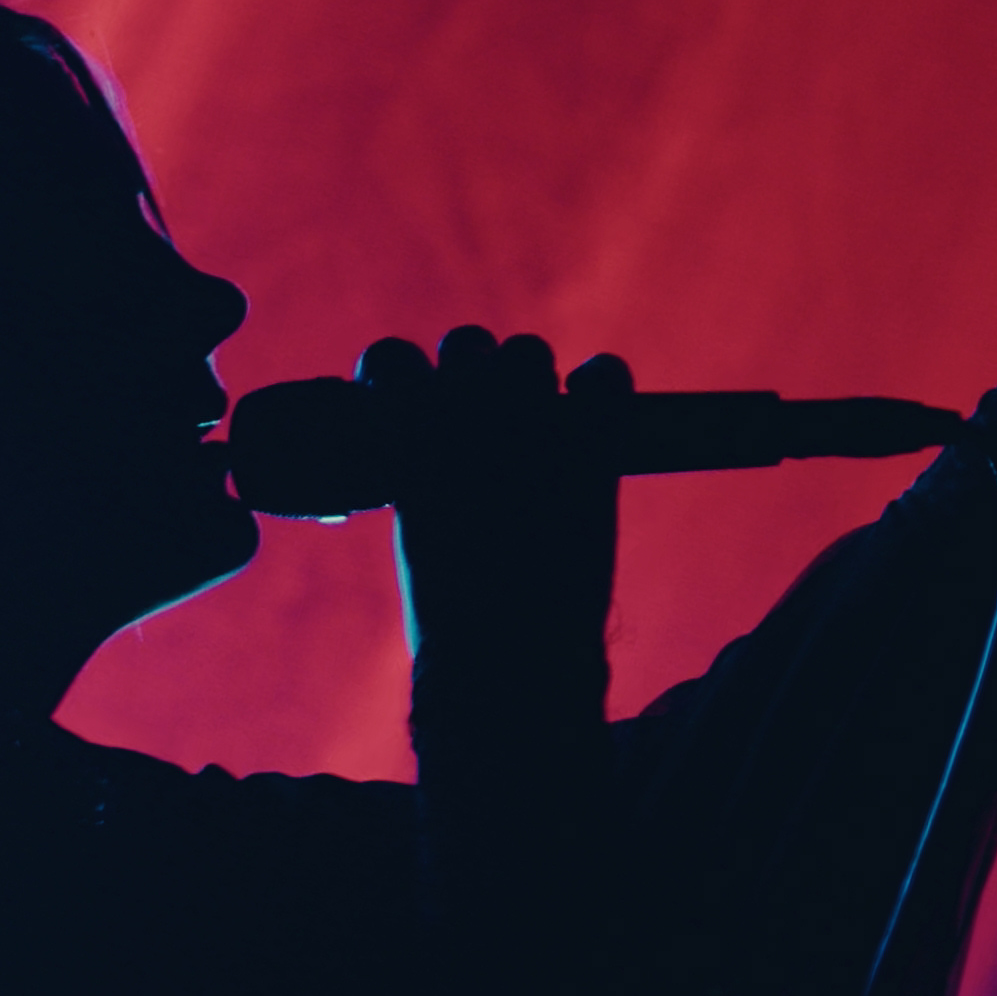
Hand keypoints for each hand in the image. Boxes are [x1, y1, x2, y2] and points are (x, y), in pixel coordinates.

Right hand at [355, 326, 629, 659]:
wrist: (513, 652)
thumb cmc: (454, 618)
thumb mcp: (416, 541)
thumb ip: (427, 484)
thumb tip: (448, 468)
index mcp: (406, 430)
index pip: (390, 356)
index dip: (395, 369)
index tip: (403, 390)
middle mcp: (466, 406)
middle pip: (467, 344)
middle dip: (471, 370)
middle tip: (479, 413)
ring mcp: (532, 416)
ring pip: (528, 351)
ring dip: (529, 376)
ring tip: (535, 415)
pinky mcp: (592, 439)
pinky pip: (605, 375)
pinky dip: (602, 384)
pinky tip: (593, 405)